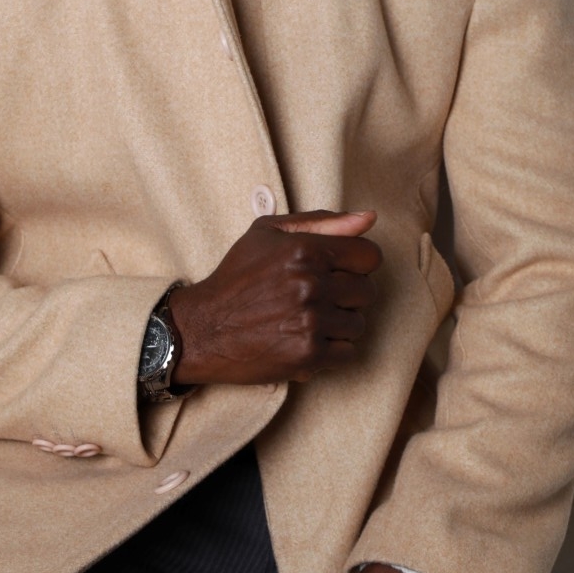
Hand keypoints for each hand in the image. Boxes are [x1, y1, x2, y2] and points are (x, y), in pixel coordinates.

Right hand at [168, 211, 380, 387]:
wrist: (203, 328)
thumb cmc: (237, 276)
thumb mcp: (269, 233)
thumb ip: (322, 221)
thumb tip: (369, 218)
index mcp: (305, 249)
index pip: (369, 256)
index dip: (356, 264)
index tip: (337, 272)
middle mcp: (311, 284)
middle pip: (366, 290)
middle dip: (346, 294)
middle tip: (316, 297)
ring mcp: (311, 321)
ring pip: (359, 323)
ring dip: (339, 323)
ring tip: (308, 319)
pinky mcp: (308, 354)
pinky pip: (349, 352)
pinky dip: (332, 349)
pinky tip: (307, 339)